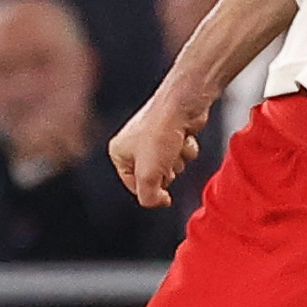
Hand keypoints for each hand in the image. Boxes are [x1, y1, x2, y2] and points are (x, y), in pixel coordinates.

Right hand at [110, 91, 206, 211]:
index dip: (151, 189)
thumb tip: (159, 202)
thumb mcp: (148, 175)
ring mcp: (154, 138)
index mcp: (119, 153)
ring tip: (175, 144)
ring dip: (178, 160)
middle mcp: (134, 144)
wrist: (183, 105)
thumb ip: (148, 198)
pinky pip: (182, 153)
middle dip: (166, 172)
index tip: (161, 187)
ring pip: (172, 166)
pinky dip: (187, 148)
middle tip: (166, 158)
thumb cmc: (160, 133)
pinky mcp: (173, 132)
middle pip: (155, 178)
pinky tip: (185, 136)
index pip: (135, 187)